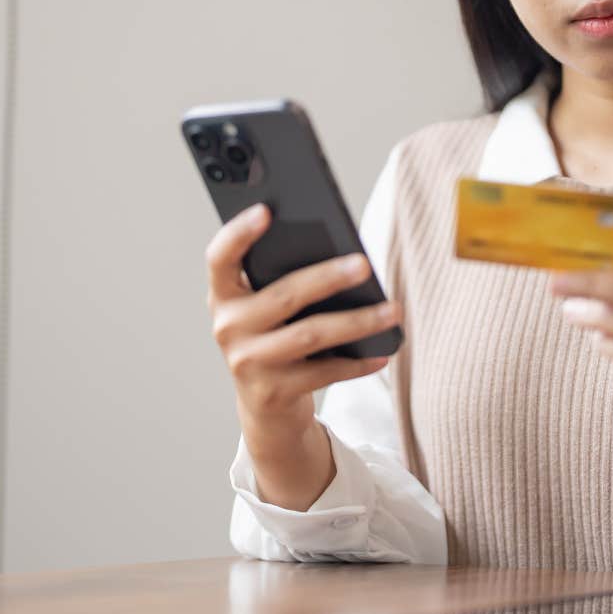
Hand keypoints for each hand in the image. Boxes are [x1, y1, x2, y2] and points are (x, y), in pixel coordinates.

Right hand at [206, 202, 402, 507]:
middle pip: (283, 296)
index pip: (220, 258)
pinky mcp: (273, 392)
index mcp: (224, 295)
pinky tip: (384, 351)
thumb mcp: (266, 307)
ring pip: (310, 335)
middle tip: (364, 264)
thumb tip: (341, 253)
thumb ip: (283, 277)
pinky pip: (324, 372)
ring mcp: (248, 363)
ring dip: (357, 321)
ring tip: (392, 310)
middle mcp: (228, 327)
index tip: (266, 210)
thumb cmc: (274, 336)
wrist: (266, 404)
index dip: (238, 233)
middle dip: (327, 278)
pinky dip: (358, 362)